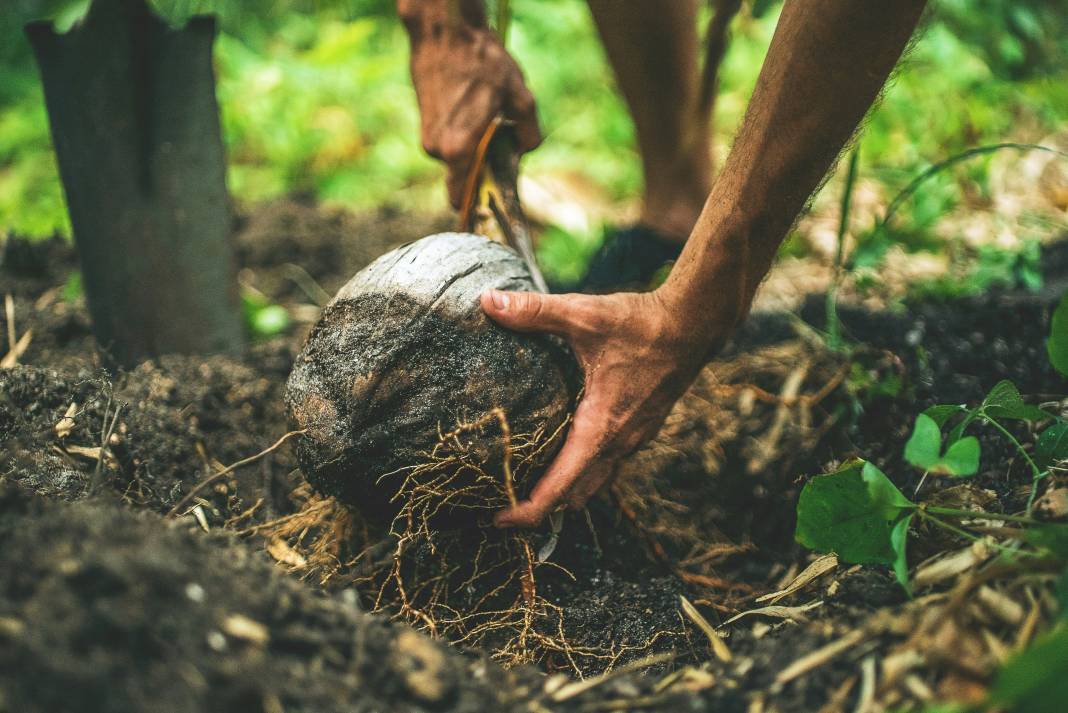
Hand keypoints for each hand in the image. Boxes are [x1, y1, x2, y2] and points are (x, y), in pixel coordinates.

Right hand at [403, 5, 540, 206]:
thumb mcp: (520, 96)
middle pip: (464, 177)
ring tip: (487, 115)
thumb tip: (525, 150)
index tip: (491, 208)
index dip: (476, 207)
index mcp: (460, 150)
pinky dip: (462, 135)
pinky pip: (448, 142)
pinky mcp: (424, 124)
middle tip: (501, 144)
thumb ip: (528, 132)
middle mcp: (439, 150)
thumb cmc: (481, 61)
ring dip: (473, 148)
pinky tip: (473, 108)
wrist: (444, 31)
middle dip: (482, 168)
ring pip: (457, 158)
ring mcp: (427, 137)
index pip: (461, 199)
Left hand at [480, 287, 733, 527]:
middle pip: (575, 495)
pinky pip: (609, 464)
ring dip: (564, 490)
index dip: (527, 511)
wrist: (695, 324)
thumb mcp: (583, 315)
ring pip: (595, 481)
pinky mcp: (641, 428)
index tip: (496, 520)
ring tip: (527, 484)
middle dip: (540, 506)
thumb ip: (534, 312)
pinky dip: (584, 470)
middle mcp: (620, 442)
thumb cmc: (641, 324)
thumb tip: (488, 302)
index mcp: (601, 427)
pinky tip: (565, 450)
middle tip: (501, 500)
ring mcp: (634, 439)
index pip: (560, 487)